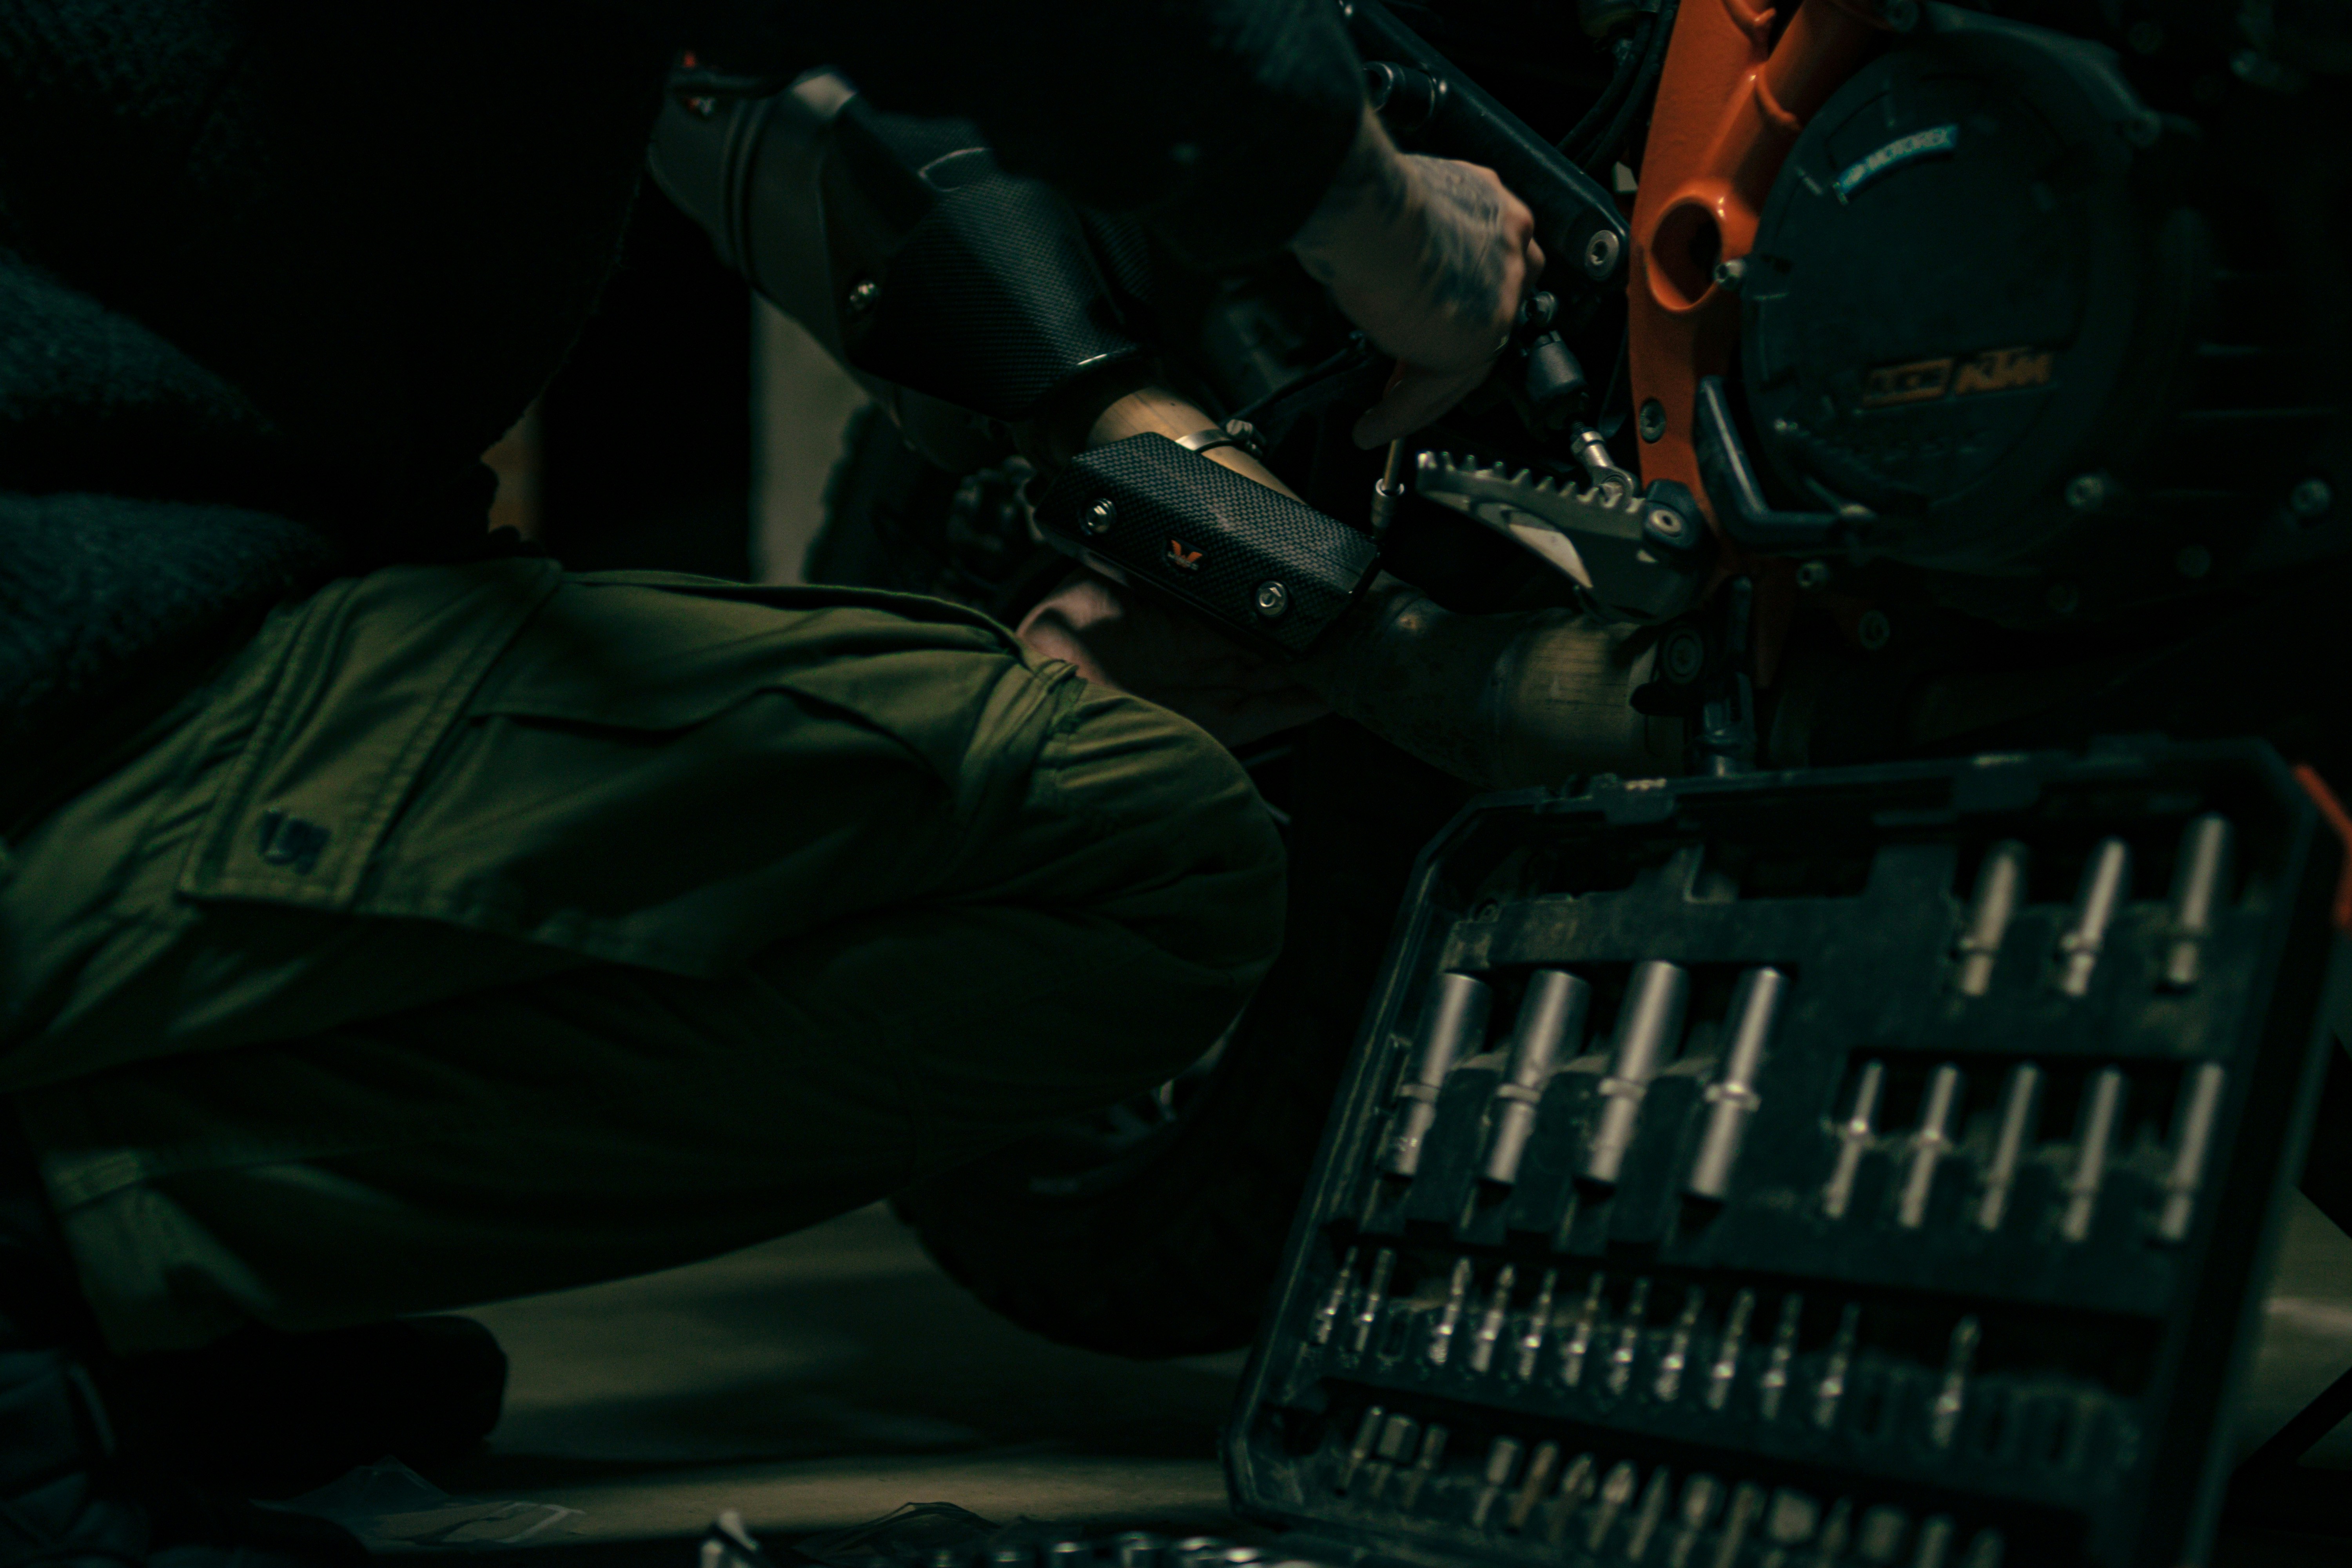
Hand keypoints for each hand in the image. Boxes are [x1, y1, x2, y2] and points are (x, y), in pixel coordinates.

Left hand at [1016, 571, 1327, 748]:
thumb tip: (1193, 541)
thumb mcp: (1108, 580)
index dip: (1275, 602)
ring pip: (1277, 680)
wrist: (1038, 702)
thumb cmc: (1057, 640)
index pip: (1239, 610)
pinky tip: (1333, 690)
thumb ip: (1154, 566)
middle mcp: (1196, 658)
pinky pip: (1267, 714)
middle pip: (1268, 647)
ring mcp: (1207, 694)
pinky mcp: (1212, 728)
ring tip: (1357, 649)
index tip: (1310, 590)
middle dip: (1308, 634)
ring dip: (1316, 668)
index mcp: (1174, 621)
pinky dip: (1301, 705)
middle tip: (1351, 620)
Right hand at [1291, 109, 1543, 447]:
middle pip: (1488, 314)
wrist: (1371, 210)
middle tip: (1405, 378)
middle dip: (1445, 351)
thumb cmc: (1366, 198)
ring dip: (1423, 393)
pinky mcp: (1485, 334)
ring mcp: (1503, 290)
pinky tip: (1374, 425)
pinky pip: (1442, 386)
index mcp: (1489, 203)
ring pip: (1471, 358)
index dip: (1454, 299)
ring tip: (1384, 416)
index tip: (1421, 321)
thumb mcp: (1396, 208)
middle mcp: (1508, 243)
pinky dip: (1404, 412)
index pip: (1485, 263)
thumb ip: (1408, 236)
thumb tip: (1377, 258)